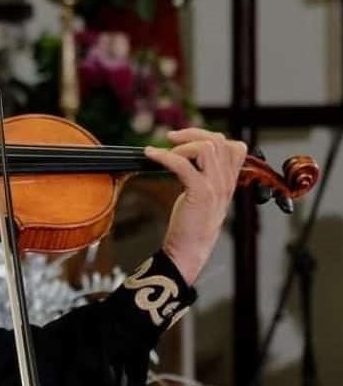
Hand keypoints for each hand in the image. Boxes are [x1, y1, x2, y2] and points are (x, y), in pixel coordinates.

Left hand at [144, 129, 246, 284]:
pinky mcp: (200, 193)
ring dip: (180, 145)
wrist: (189, 251)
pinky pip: (184, 164)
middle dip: (192, 134)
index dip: (210, 137)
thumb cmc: (190, 226)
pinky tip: (151, 156)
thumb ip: (203, 177)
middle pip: (218, 141)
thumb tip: (186, 157)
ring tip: (162, 152)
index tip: (187, 141)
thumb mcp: (203, 198)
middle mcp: (226, 182)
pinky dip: (164, 156)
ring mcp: (215, 187)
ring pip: (206, 147)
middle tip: (170, 138)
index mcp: (229, 182)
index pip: (235, 147)